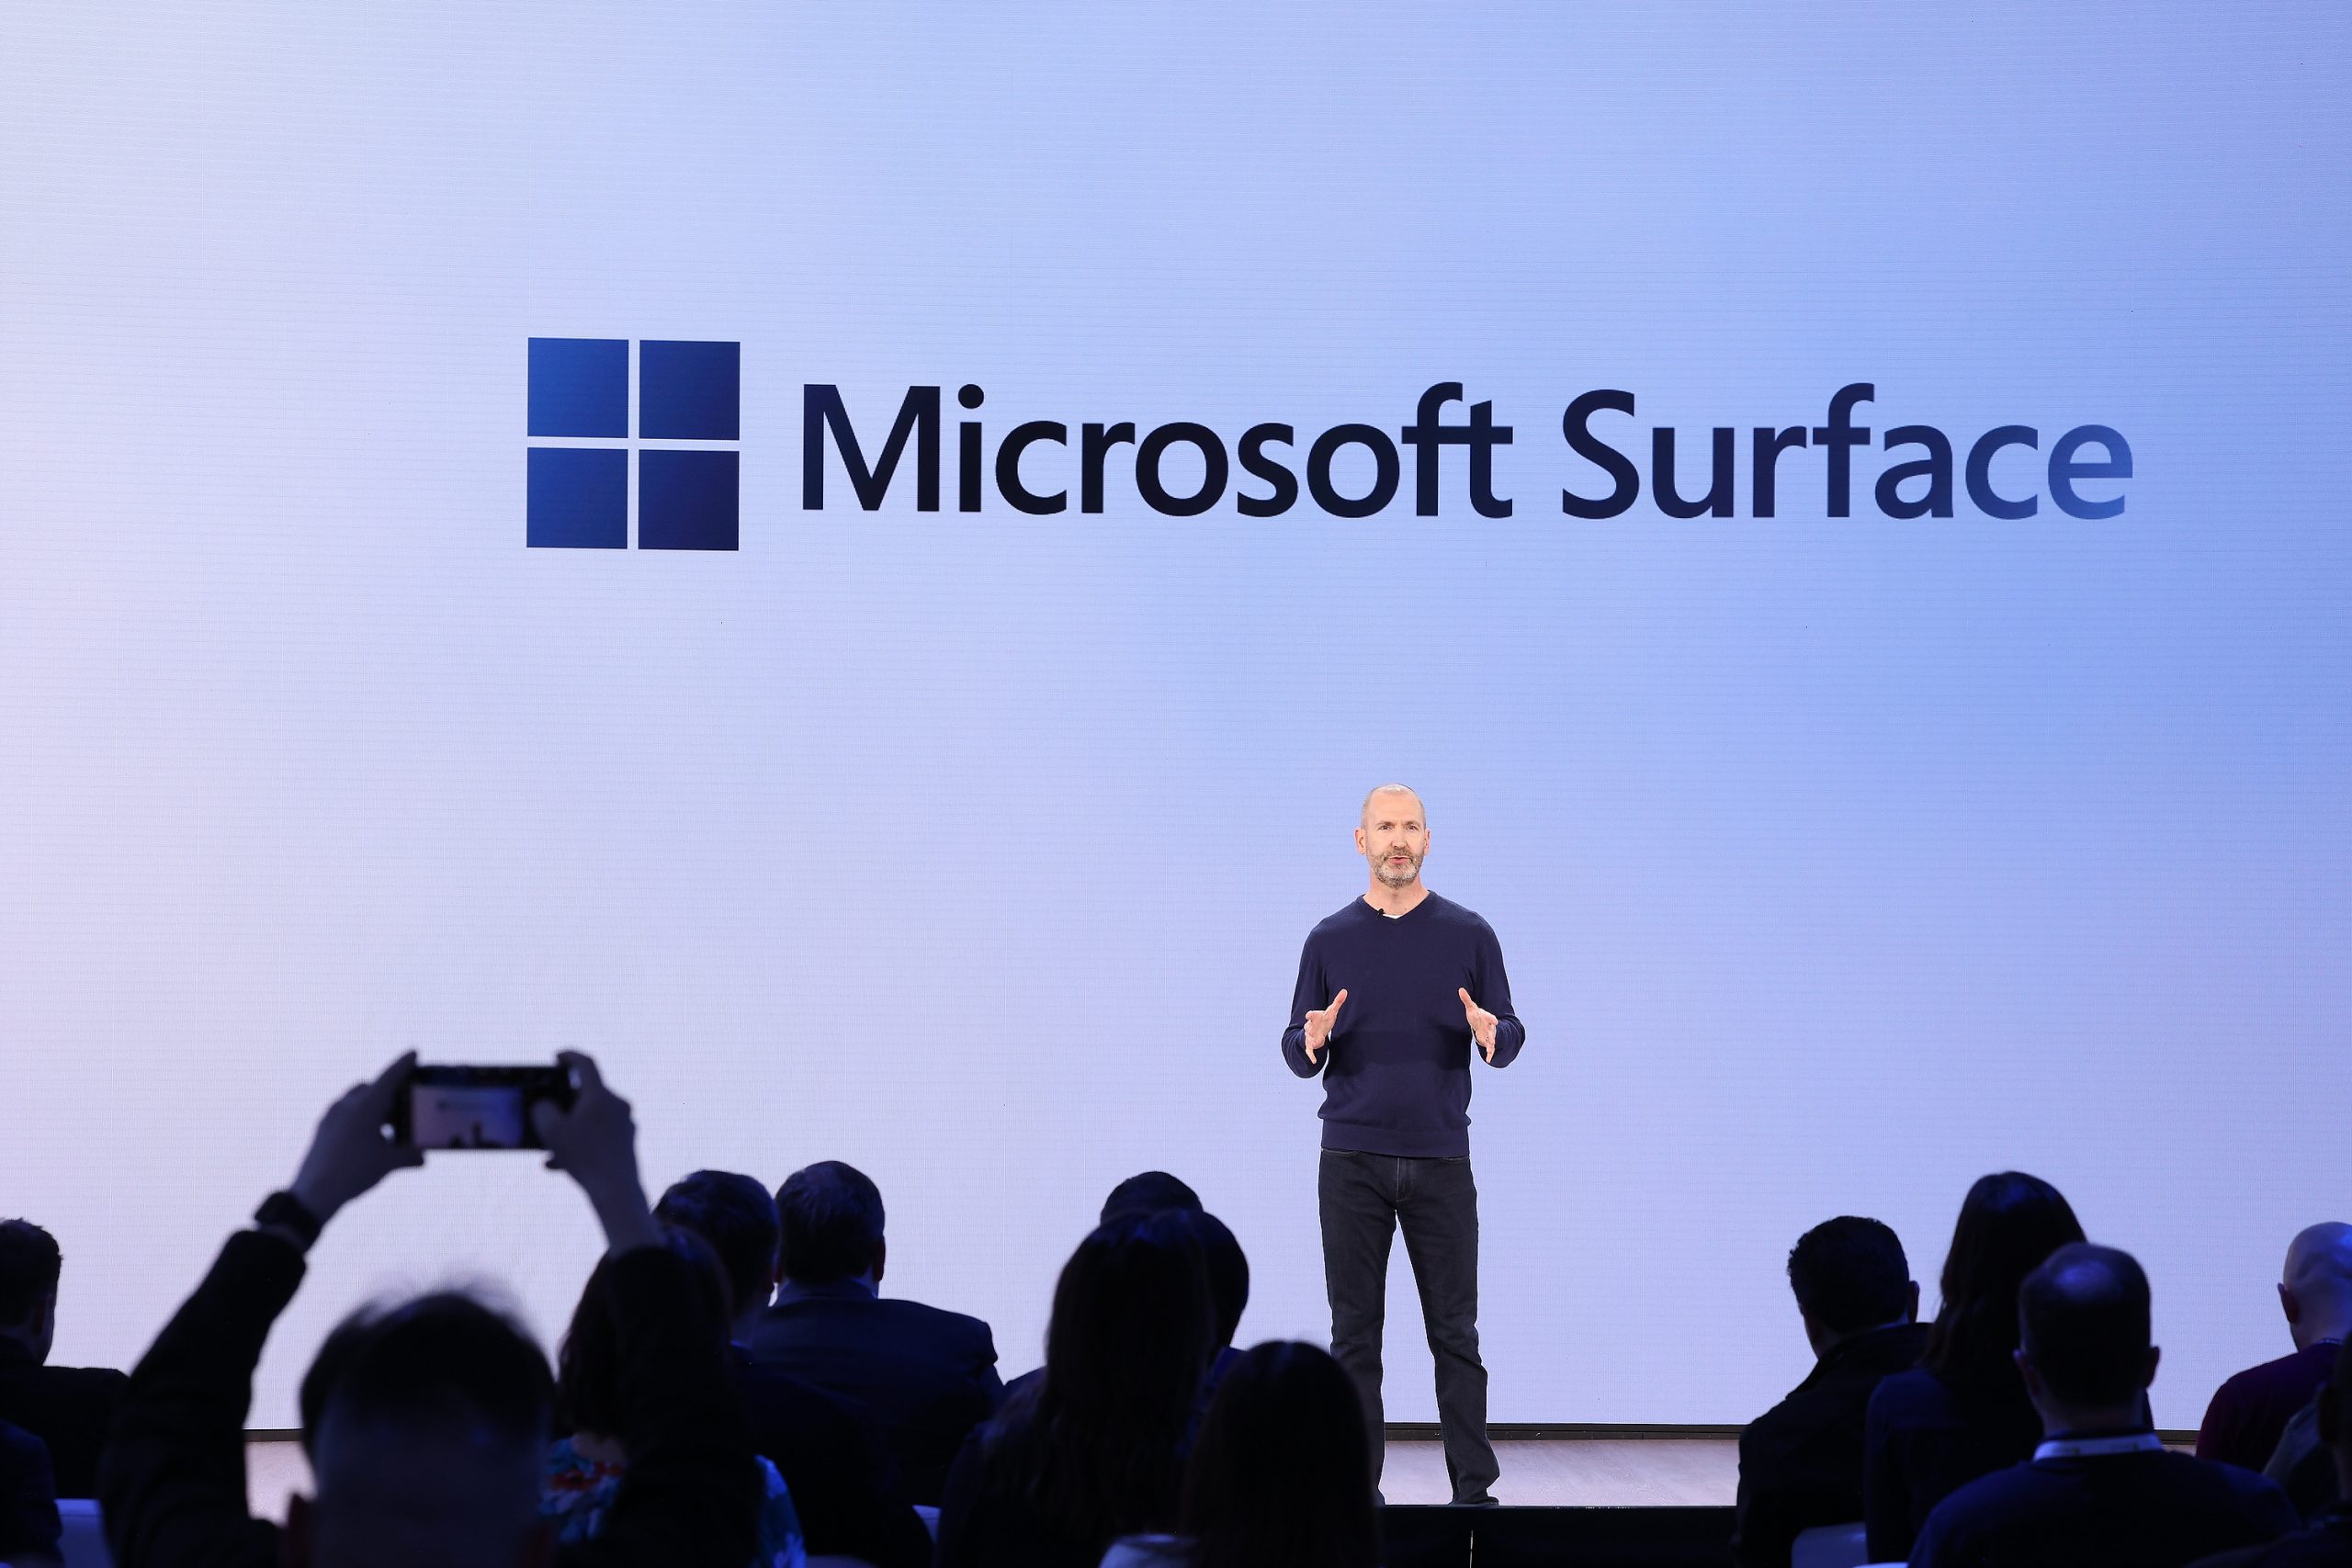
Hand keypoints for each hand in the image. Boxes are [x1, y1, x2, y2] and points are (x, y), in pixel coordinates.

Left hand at [288, 1052, 424, 1226]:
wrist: (314, 1193)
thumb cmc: (353, 1173)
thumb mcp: (388, 1164)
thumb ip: (409, 1156)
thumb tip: (422, 1158)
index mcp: (365, 1106)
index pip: (389, 1077)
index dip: (404, 1064)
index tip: (414, 1053)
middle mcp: (346, 1105)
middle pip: (371, 1088)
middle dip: (388, 1092)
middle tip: (403, 1104)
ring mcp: (331, 1116)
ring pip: (356, 1100)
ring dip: (372, 1107)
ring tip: (386, 1126)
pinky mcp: (322, 1128)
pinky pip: (344, 1113)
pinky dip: (359, 1117)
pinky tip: (366, 1139)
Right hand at [533, 1051, 657, 1254]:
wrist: (616, 1192)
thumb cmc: (584, 1158)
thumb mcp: (552, 1131)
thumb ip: (542, 1110)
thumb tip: (545, 1105)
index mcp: (602, 1095)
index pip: (586, 1064)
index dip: (570, 1056)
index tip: (558, 1056)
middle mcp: (618, 1105)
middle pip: (587, 1094)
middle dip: (564, 1102)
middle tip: (547, 1109)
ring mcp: (625, 1124)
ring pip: (590, 1120)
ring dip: (568, 1130)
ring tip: (546, 1147)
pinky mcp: (626, 1143)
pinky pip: (597, 1138)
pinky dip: (577, 1146)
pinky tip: (555, 1164)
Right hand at [1302, 989, 1346, 1061]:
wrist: (1315, 1031)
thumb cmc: (1325, 1020)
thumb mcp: (1331, 1011)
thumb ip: (1338, 1002)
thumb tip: (1345, 990)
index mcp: (1316, 1018)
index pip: (1312, 1015)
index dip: (1311, 1015)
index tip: (1309, 1015)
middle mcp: (1310, 1026)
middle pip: (1308, 1027)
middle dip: (1308, 1028)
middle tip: (1309, 1028)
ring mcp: (1309, 1036)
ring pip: (1308, 1038)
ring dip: (1310, 1039)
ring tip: (1314, 1041)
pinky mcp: (1310, 1045)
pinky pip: (1309, 1051)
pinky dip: (1310, 1056)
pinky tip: (1314, 1061)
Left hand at [1458, 988, 1498, 1061]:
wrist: (1485, 1025)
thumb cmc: (1477, 1016)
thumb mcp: (1472, 1008)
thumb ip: (1467, 1000)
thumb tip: (1460, 989)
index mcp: (1486, 1018)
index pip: (1489, 1017)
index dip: (1491, 1018)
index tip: (1494, 1020)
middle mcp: (1490, 1027)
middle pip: (1492, 1030)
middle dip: (1493, 1033)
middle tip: (1494, 1037)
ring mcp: (1490, 1035)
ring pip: (1492, 1040)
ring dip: (1492, 1044)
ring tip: (1491, 1048)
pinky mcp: (1488, 1042)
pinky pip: (1491, 1049)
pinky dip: (1490, 1054)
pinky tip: (1488, 1060)